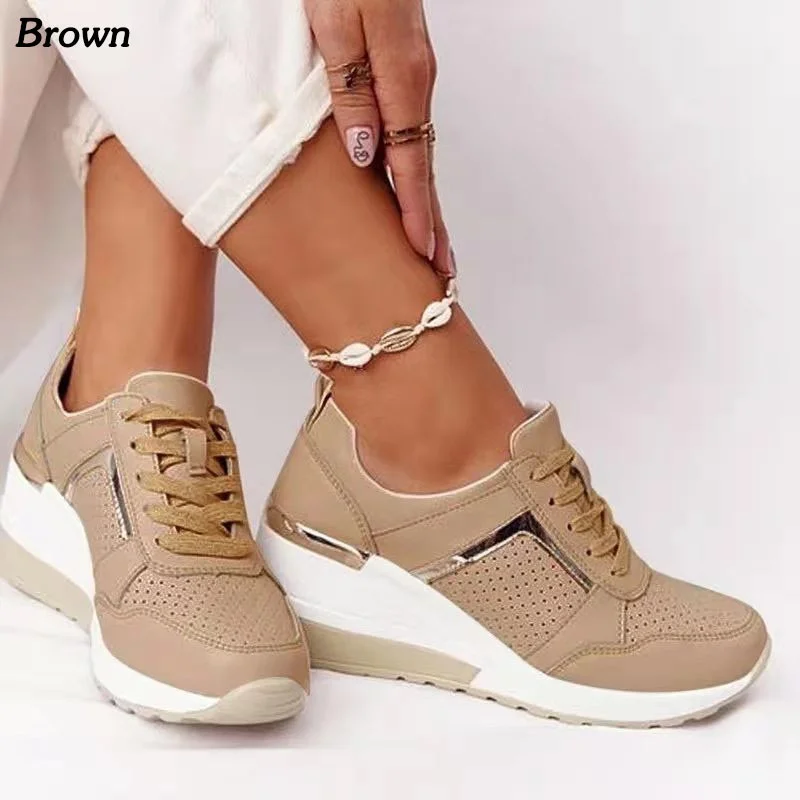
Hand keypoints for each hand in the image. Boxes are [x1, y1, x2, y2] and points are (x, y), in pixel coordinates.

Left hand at [305, 0, 453, 275]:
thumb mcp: (335, 27)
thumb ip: (352, 91)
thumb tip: (366, 155)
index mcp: (401, 79)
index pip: (410, 165)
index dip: (416, 213)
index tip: (422, 255)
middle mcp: (414, 84)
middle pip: (425, 168)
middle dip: (433, 221)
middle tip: (441, 268)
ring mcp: (412, 77)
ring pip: (420, 152)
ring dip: (425, 200)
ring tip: (429, 242)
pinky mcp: (402, 69)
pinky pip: (412, 130)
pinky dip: (414, 169)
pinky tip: (408, 185)